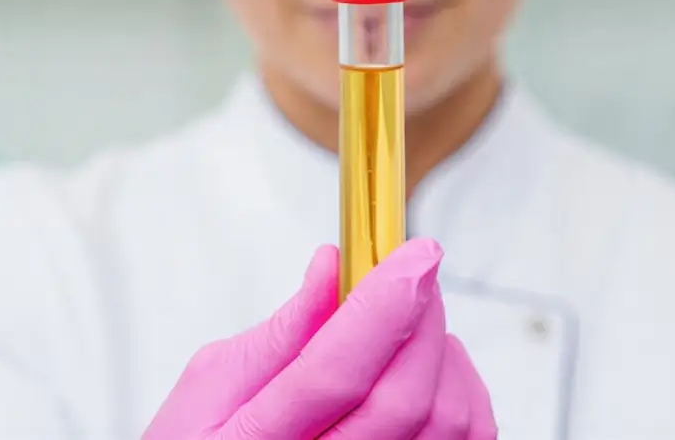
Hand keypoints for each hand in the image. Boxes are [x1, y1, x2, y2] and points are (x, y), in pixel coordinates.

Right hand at [142, 238, 496, 438]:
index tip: (414, 252)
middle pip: (404, 400)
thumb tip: (334, 265)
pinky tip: (432, 368)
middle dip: (423, 317)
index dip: (383, 305)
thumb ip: (278, 331)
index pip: (334, 374)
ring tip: (408, 325)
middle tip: (412, 272)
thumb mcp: (209, 389)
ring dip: (443, 351)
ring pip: (449, 422)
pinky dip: (465, 389)